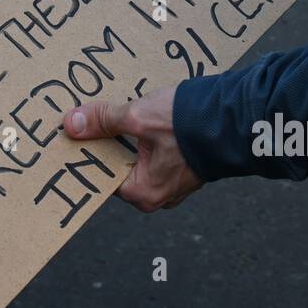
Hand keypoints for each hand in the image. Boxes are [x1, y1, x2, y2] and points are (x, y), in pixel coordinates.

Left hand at [62, 87, 202, 211]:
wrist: (236, 117)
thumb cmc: (189, 125)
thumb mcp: (138, 118)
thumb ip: (103, 121)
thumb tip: (71, 124)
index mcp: (143, 193)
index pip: (100, 175)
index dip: (85, 152)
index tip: (71, 135)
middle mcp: (157, 193)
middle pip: (117, 165)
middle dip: (103, 142)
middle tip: (85, 120)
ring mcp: (171, 180)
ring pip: (135, 156)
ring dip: (122, 136)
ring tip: (108, 114)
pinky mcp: (182, 163)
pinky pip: (152, 152)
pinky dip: (141, 135)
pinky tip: (134, 115)